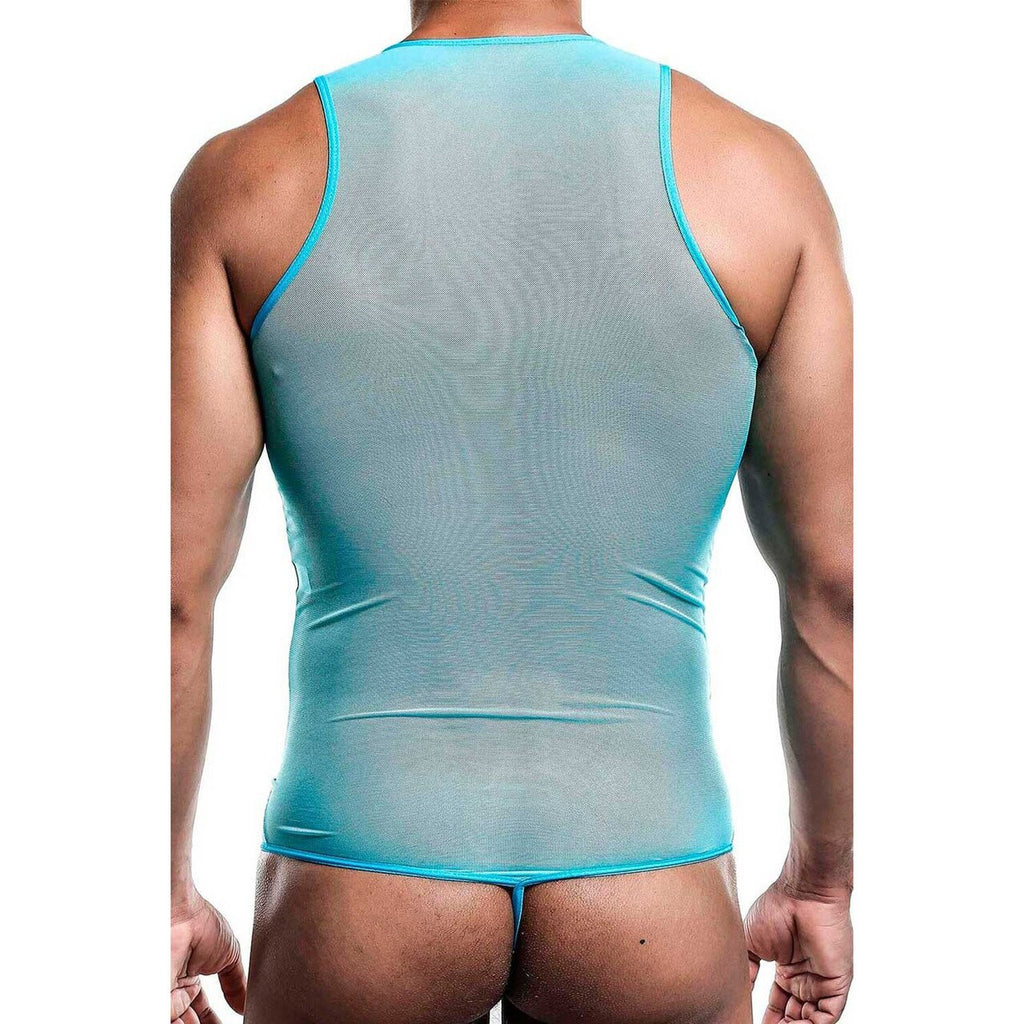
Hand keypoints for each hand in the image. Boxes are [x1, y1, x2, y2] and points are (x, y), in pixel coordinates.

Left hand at [171, 888, 246, 1022]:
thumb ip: (236, 982)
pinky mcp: (157, 997)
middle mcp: (176, 988)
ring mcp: (165, 993)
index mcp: (192, 978)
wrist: (184, 914)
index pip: (202, 1009)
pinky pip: (169, 1018)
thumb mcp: (229, 955)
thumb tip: (245, 1004)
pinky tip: (194, 1023)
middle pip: (190, 1019)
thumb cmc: (202, 923)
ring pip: (180, 1021)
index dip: (213, 1021)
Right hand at [744, 876, 852, 1023]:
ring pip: (810, 1021)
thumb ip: (747, 970)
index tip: (748, 1022)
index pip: (779, 1005)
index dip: (768, 1018)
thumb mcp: (751, 943)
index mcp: (788, 971)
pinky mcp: (837, 985)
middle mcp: (806, 980)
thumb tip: (739, 992)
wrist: (802, 892)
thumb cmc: (776, 908)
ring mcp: (822, 983)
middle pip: (795, 1017)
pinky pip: (827, 1017)